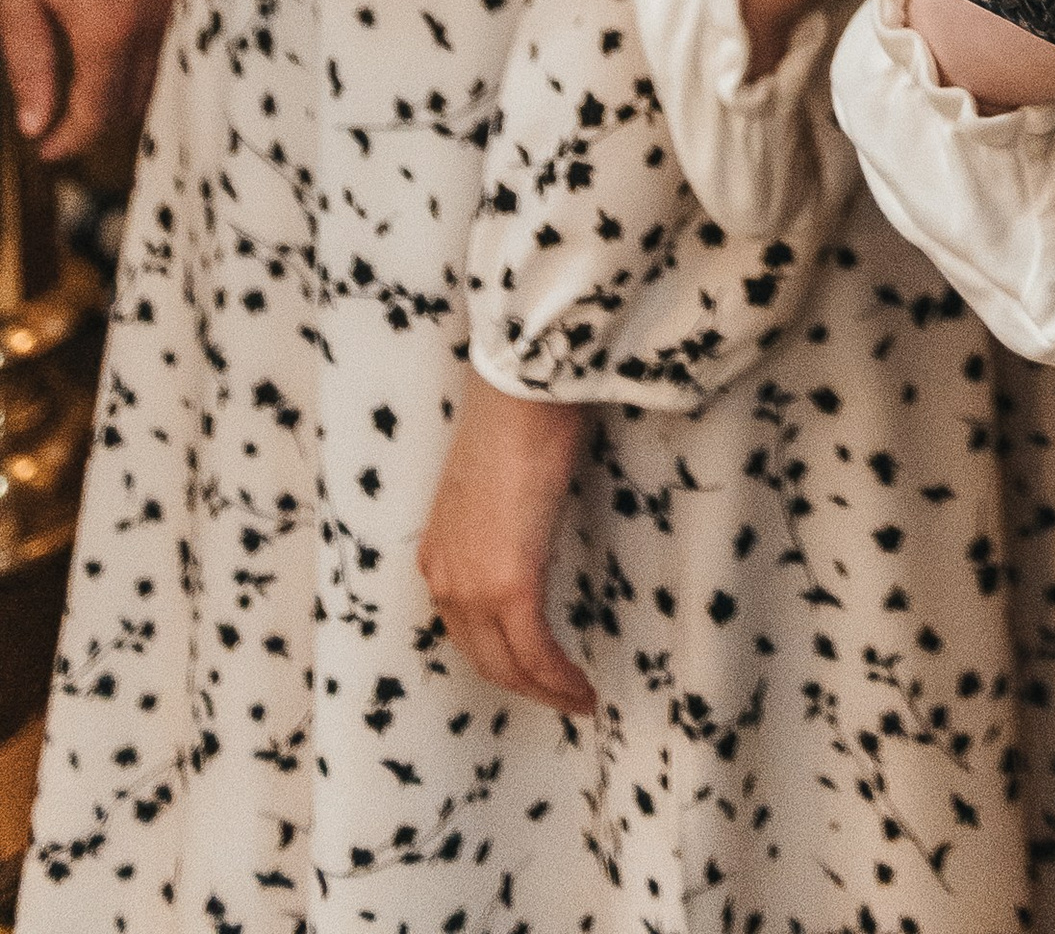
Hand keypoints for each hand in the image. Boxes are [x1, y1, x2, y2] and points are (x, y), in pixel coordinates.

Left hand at [0, 0, 185, 160]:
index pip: (98, 112)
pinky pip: (179, 26)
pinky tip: (131, 43)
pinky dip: (154, 49)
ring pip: (163, 64)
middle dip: (99, 119)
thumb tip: (37, 122)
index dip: (70, 139)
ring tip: (94, 87)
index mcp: (110, 30)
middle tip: (63, 122)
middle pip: (136, 96)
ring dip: (131, 87)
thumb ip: (29, 58)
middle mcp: (156, 16)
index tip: (45, 149)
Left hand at [417, 368, 595, 713]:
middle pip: (483, 658)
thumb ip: (504, 514)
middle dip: (525, 687)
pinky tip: (582, 689)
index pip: (466, 630)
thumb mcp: (498, 480)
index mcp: (438, 553)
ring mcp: (473, 585)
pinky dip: (558, 678)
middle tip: (564, 698)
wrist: (520, 388)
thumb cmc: (519, 415)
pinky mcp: (510, 584)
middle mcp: (444, 577)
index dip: (502, 660)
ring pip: (508, 664)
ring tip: (579, 700)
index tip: (536, 672)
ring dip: (545, 690)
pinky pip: (535, 651)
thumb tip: (531, 521)